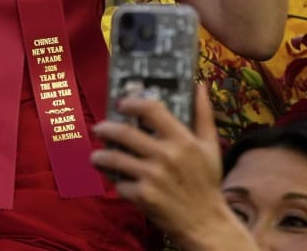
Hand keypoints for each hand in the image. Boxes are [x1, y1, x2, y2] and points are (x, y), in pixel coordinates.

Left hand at [91, 85, 241, 244]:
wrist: (204, 222)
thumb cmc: (206, 181)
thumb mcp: (210, 146)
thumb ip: (203, 114)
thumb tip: (199, 85)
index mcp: (182, 140)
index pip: (152, 110)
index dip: (133, 103)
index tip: (122, 104)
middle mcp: (166, 155)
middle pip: (125, 133)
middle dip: (106, 129)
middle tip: (99, 128)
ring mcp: (152, 176)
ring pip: (115, 159)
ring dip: (100, 156)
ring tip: (96, 155)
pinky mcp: (143, 196)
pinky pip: (120, 184)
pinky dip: (115, 181)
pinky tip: (114, 179)